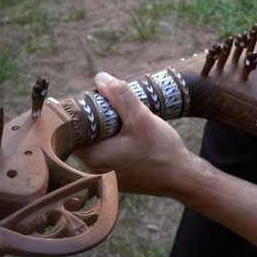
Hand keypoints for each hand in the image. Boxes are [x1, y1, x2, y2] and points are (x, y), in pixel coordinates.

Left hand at [75, 72, 194, 197]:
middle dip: (101, 116)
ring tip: (130, 118)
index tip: (101, 98)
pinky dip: (119, 139)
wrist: (181, 178)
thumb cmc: (161, 150)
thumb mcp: (141, 118)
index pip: (75, 127)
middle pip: (88, 133)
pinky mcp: (118, 174)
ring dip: (111, 127)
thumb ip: (120, 97)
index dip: (85, 109)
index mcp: (93, 156)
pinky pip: (110, 151)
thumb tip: (101, 78)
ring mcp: (106, 173)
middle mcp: (94, 168)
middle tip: (119, 105)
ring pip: (100, 141)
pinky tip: (136, 134)